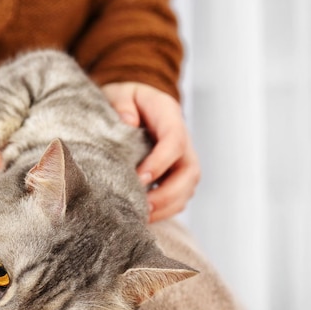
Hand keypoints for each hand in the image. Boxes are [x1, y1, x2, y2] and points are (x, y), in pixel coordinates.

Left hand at [102, 82, 200, 220]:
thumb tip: (128, 122)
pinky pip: (179, 198)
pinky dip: (165, 210)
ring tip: (141, 216)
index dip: (160, 162)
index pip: (175, 141)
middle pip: (189, 172)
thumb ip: (123, 104)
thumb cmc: (128, 99)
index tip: (140, 178)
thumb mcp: (121, 93)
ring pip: (187, 189)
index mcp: (170, 116)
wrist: (137, 103)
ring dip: (167, 207)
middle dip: (167, 194)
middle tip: (141, 207)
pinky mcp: (177, 176)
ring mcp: (183, 160)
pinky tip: (144, 216)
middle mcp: (184, 140)